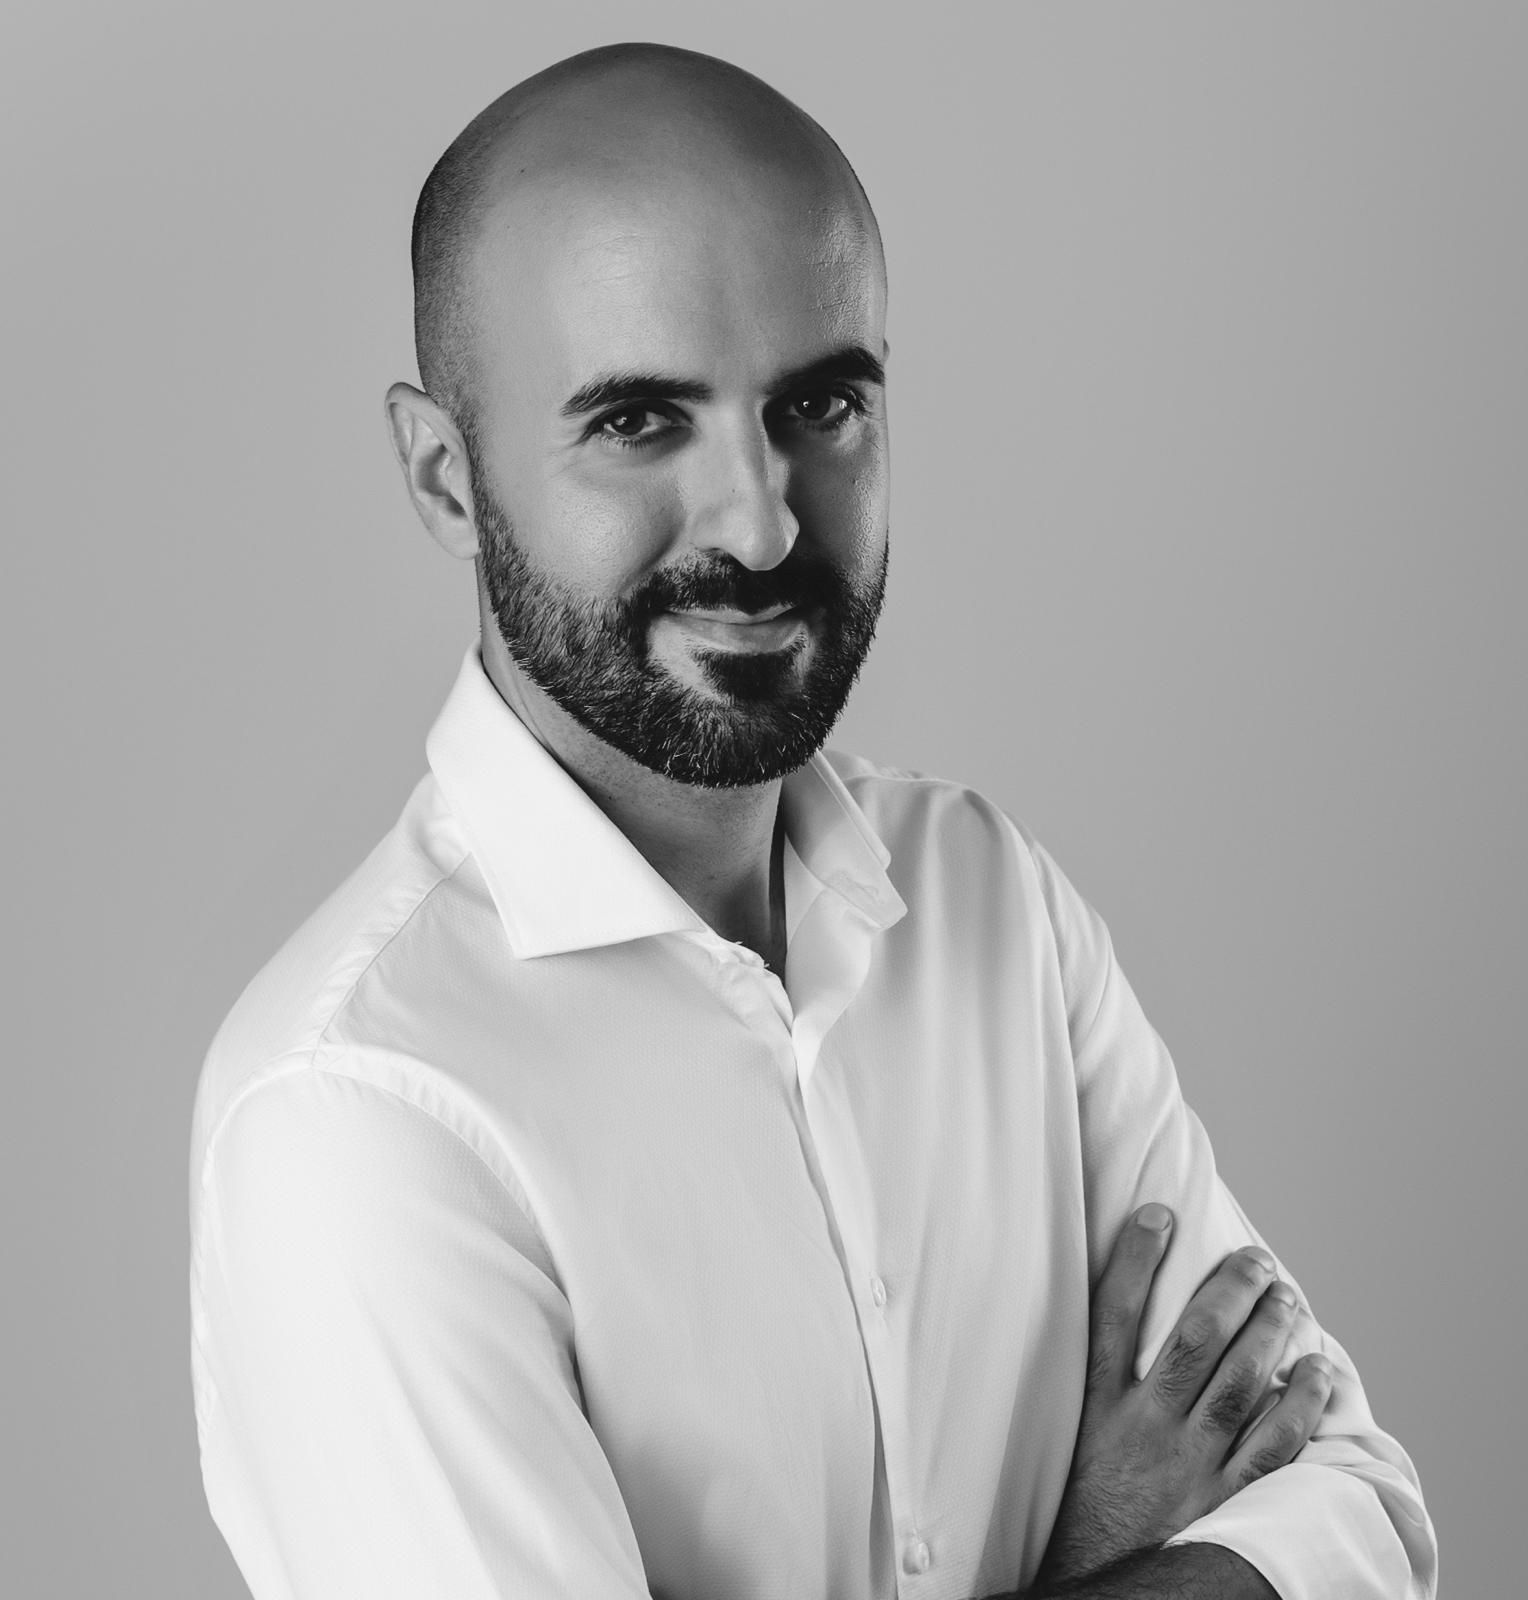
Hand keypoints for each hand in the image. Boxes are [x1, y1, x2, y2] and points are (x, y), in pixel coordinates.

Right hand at [1033, 1204, 1333, 1590]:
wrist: (1097, 1587)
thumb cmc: (1085, 1507)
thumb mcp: (1074, 1436)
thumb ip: (1099, 1383)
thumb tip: (1114, 1318)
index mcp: (1098, 1408)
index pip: (1113, 1317)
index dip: (1137, 1260)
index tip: (1158, 1213)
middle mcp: (1145, 1429)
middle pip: (1193, 1341)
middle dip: (1229, 1291)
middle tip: (1256, 1258)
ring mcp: (1189, 1466)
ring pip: (1240, 1384)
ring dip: (1269, 1334)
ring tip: (1288, 1297)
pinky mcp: (1226, 1502)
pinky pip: (1273, 1447)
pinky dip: (1301, 1406)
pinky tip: (1317, 1371)